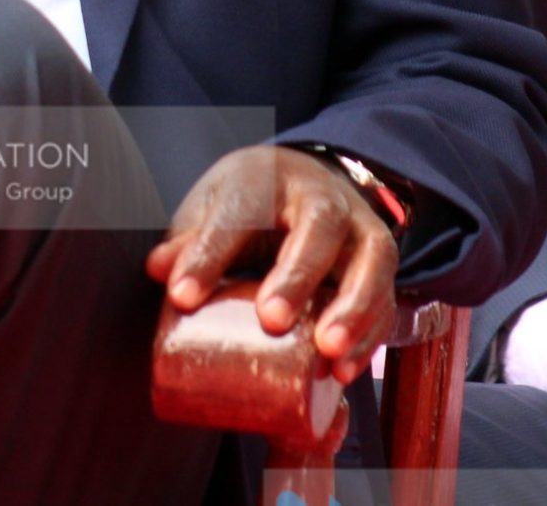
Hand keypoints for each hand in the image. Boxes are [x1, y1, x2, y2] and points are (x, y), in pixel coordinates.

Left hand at [145, 146, 397, 381]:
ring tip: (327, 351)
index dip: (208, 252)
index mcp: (267, 176)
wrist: (307, 177)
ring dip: (353, 307)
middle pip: (319, 224)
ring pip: (372, 258)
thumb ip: (190, 241)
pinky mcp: (380, 261)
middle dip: (298, 274)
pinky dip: (370, 333)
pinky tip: (343, 369)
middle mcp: (321, 195)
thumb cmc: (252, 199)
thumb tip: (159, 272)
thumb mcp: (214, 206)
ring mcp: (359, 225)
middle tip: (273, 319)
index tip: (181, 297)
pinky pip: (387, 295)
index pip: (238, 208)